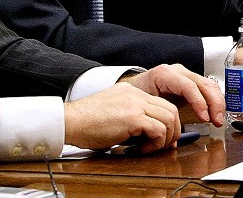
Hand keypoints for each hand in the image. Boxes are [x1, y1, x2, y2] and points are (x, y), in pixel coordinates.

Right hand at [63, 82, 179, 153]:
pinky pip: (158, 129)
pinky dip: (156, 143)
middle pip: (171, 109)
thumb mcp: (113, 113)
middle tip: (164, 145)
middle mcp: (136, 95)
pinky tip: (141, 149)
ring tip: (150, 148)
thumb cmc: (86, 123)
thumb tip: (147, 135)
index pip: (161, 104)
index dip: (168, 123)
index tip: (165, 138)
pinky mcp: (133, 117)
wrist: (69, 121)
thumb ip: (131, 118)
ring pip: (169, 118)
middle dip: (173, 131)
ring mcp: (136, 104)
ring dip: (165, 138)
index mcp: (132, 92)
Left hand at [121, 63, 224, 126]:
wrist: (134, 86)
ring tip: (218, 120)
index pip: (189, 86)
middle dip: (214, 103)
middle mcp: (178, 72)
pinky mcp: (192, 82)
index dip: (199, 102)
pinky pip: (209, 88)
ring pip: (210, 85)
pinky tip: (216, 114)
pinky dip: (215, 101)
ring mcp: (186, 75)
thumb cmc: (137, 95)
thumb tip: (172, 143)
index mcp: (165, 74)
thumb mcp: (145, 105)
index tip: (204, 118)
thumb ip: (158, 121)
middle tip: (217, 121)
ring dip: (218, 103)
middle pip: (203, 84)